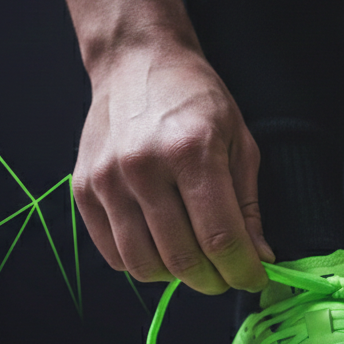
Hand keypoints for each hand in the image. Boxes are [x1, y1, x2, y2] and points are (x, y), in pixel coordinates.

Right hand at [72, 43, 273, 294]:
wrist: (136, 61)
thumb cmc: (194, 98)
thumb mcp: (238, 141)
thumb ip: (247, 205)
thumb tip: (258, 256)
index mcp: (191, 152)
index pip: (220, 239)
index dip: (243, 271)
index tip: (255, 279)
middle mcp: (144, 168)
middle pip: (182, 259)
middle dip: (214, 281)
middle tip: (227, 275)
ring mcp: (108, 181)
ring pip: (145, 265)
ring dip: (177, 278)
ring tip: (195, 261)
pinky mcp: (84, 191)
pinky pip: (114, 254)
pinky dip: (143, 264)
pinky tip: (161, 246)